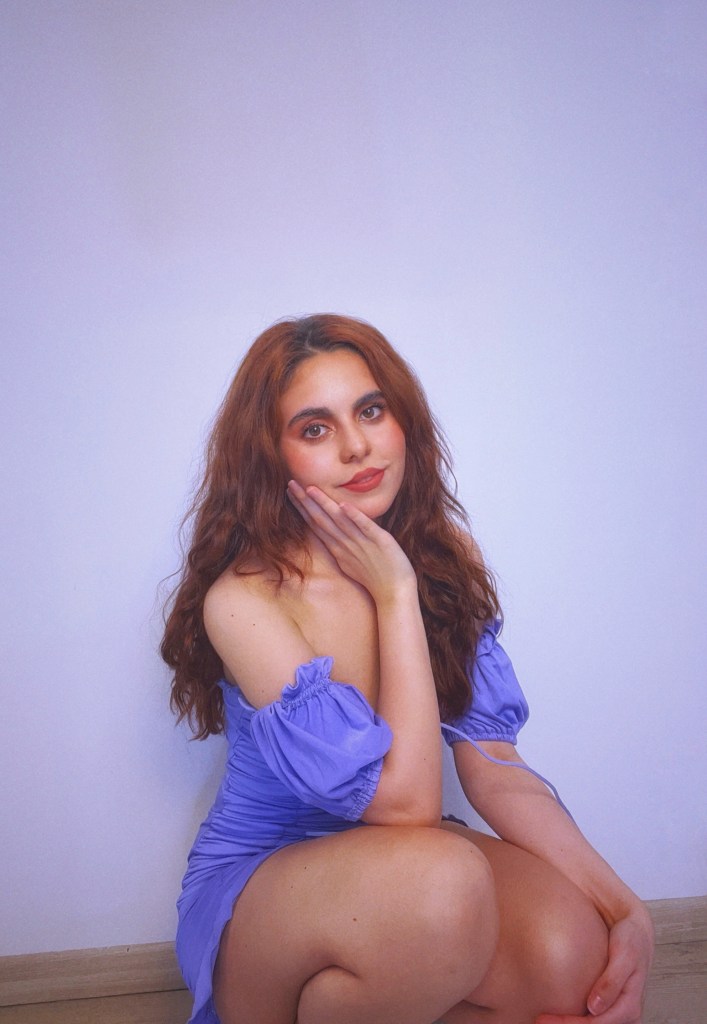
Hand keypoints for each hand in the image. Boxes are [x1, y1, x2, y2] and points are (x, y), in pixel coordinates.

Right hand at [287, 480, 415, 602]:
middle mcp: (346, 544)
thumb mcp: (352, 561)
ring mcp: (361, 543)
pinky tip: (343, 505)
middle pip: (321, 520)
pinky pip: (366, 527)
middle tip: (290, 484)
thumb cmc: (375, 578)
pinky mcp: (380, 541)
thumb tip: (333, 533)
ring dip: (325, 504)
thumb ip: (342, 545)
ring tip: (311, 489)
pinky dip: (355, 516)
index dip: (302, 507)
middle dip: (305, 502)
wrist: (394, 594)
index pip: (316, 524)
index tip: (290, 491)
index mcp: (339, 548)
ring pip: (339, 520)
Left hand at [535, 905, 653, 1023]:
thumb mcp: (625, 954)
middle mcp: (625, 1013)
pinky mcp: (609, 1003)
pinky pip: (592, 1017)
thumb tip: (594, 1008)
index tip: (545, 1019)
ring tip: (544, 1019)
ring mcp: (617, 1010)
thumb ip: (612, 981)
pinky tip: (556, 1013)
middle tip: (539, 1020)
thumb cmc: (630, 939)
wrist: (635, 928)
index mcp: (630, 1006)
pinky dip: (575, 1017)